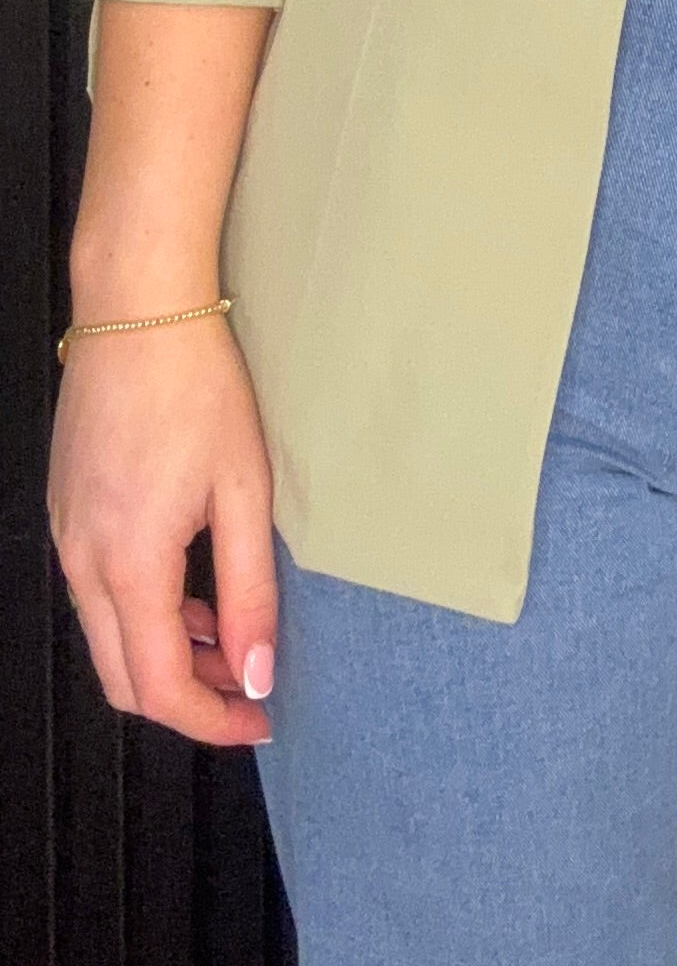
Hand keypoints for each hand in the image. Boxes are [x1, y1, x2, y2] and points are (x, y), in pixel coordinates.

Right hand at [47, 316, 276, 748]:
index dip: (210, 720)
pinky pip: (94, 592)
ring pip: (106, 637)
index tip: (258, 718)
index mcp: (129, 563)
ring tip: (226, 633)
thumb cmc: (200, 388)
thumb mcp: (244, 491)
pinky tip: (187, 585)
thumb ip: (249, 592)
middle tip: (247, 688)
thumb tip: (256, 674)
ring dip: (164, 654)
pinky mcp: (64, 511)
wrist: (138, 311)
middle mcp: (81, 561)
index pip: (158, 686)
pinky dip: (140, 611)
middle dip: (185, 698)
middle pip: (121, 677)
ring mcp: (64, 536)